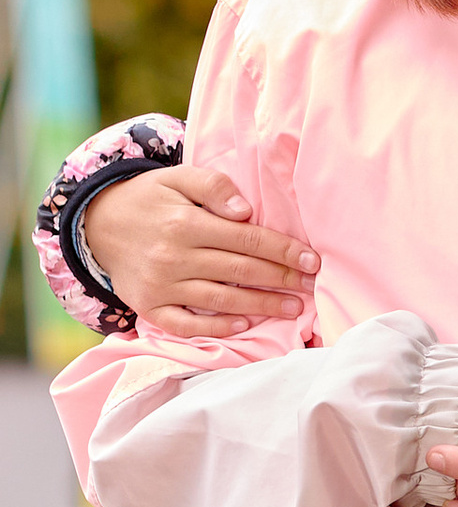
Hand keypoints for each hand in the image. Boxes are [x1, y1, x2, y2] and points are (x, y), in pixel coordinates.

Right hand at [83, 166, 314, 329]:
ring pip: (221, 300)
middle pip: (240, 271)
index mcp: (185, 223)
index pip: (246, 239)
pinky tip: (244, 326)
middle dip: (281, 279)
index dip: (282, 251)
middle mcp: (173, 256)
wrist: (97, 224)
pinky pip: (186, 324)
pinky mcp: (149, 307)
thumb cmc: (149, 200)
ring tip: (293, 307)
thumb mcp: (176, 178)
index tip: (311, 260)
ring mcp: (161, 285)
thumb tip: (246, 211)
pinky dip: (216, 327)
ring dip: (261, 306)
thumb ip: (213, 187)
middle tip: (312, 286)